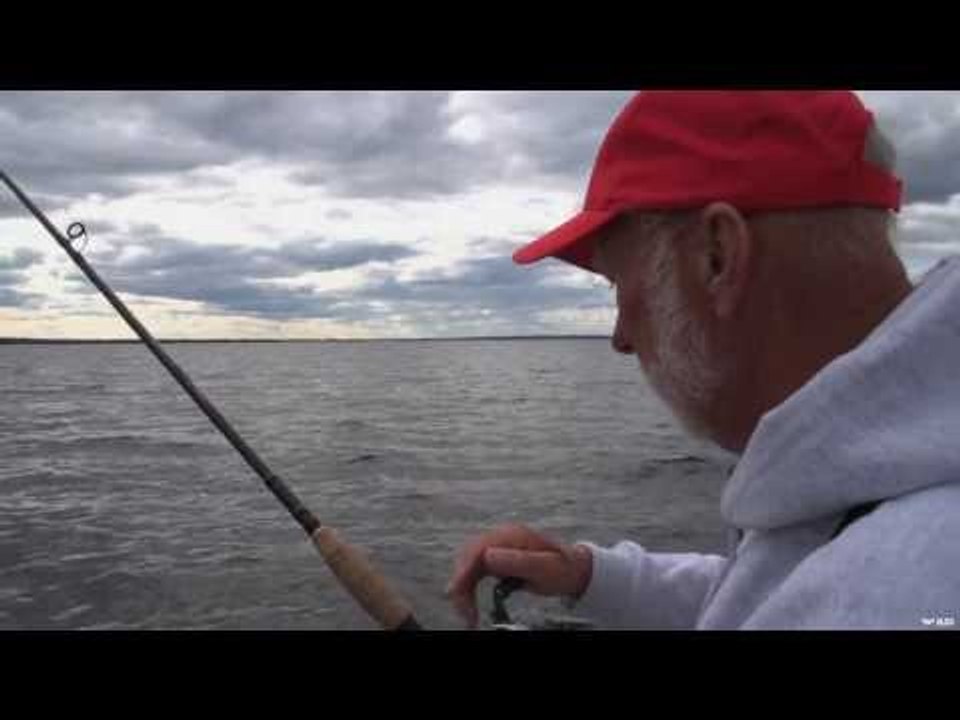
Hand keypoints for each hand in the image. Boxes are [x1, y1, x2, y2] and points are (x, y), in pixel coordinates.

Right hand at [445, 524, 592, 627]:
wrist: (573, 570)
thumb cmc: (563, 568)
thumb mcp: (544, 567)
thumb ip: (518, 561)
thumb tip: (488, 556)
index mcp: (512, 536)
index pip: (478, 548)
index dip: (464, 569)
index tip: (455, 591)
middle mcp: (501, 538)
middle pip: (469, 557)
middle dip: (461, 584)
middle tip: (465, 613)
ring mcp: (498, 548)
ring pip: (469, 567)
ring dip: (463, 590)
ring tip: (468, 614)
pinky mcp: (497, 560)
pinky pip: (475, 573)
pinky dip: (469, 589)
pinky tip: (470, 604)